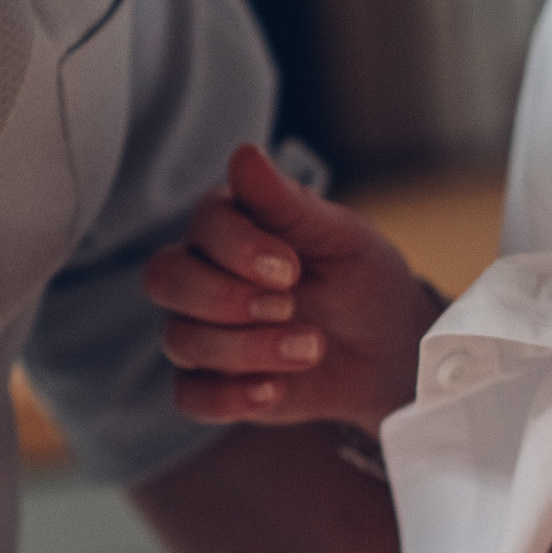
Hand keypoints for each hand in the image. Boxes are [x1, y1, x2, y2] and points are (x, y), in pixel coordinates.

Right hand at [144, 142, 441, 431]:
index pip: (202, 226)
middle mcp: (202, 273)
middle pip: (165, 279)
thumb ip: (288, 202)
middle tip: (289, 305)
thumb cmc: (361, 278)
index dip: (239, 249)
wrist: (386, 348)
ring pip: (180, 339)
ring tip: (312, 347)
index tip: (291, 269)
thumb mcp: (340, 236)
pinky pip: (189, 396)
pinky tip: (274, 390)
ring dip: (248, 348)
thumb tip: (243, 154)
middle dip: (225, 298)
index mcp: (229, 225)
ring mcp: (202, 330)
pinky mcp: (213, 383)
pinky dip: (229, 397)